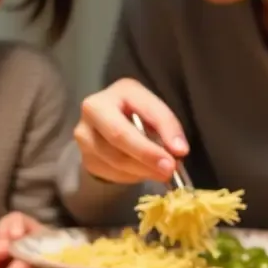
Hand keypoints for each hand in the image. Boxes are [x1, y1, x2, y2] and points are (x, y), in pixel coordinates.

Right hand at [74, 78, 188, 184]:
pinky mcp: (85, 157)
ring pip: (116, 159)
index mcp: (120, 90)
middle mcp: (94, 108)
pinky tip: (141, 171)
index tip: (182, 151)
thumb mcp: (154, 113)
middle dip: (147, 154)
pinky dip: (132, 176)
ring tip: (161, 173)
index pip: (144, 109)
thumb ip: (166, 127)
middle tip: (169, 170)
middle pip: (119, 134)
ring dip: (143, 170)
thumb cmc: (137, 116)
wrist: (108, 126)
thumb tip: (177, 152)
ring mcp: (84, 134)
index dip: (164, 130)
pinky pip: (111, 173)